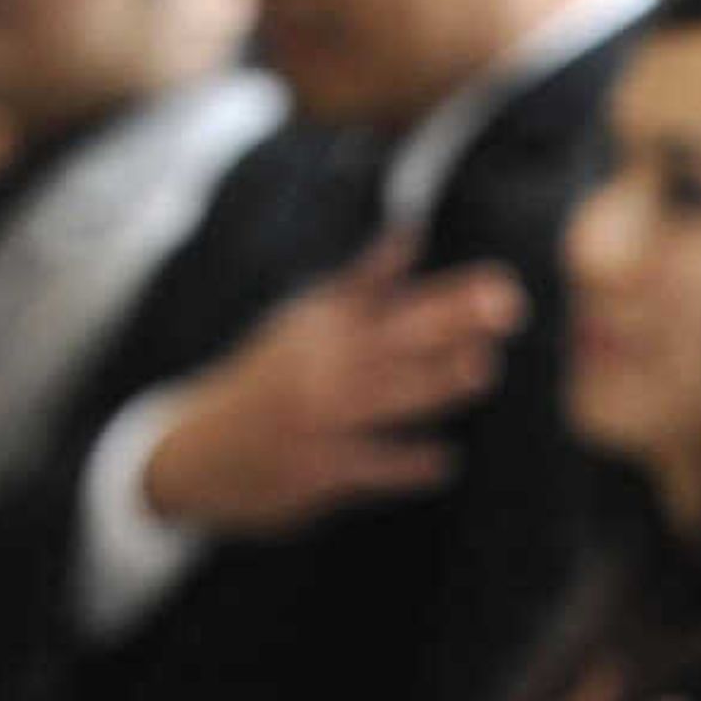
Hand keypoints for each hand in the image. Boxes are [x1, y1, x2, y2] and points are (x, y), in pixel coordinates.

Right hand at [143, 233, 526, 536]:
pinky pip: (368, 467)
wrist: (194, 453)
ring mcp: (318, 417)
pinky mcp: (314, 469)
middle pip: (397, 340)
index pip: (397, 302)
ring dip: (433, 382)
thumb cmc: (272, 380)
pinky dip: (404, 465)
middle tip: (507, 305)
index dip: (452, 295)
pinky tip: (443, 462)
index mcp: (325, 327)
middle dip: (451, 322)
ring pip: (384, 396)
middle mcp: (323, 366)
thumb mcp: (307, 322)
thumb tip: (412, 232)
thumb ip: (366, 284)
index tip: (505, 283)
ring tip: (483, 367)